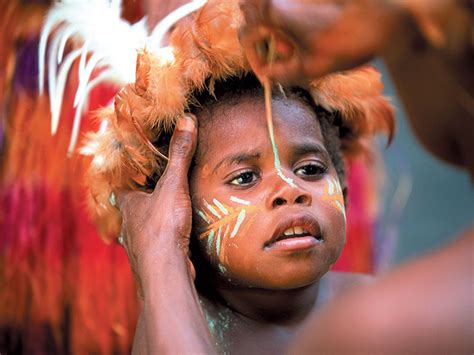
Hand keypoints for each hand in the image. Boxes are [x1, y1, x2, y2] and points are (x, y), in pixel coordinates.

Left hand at [115, 114, 197, 294]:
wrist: (164, 270)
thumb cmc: (162, 226)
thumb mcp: (173, 184)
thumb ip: (180, 154)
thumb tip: (186, 120)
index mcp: (128, 203)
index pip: (120, 185)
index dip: (125, 177)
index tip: (133, 171)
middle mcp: (128, 224)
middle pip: (131, 207)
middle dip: (141, 199)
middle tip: (153, 189)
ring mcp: (138, 244)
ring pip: (141, 227)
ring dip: (151, 220)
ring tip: (165, 212)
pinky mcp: (151, 259)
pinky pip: (155, 243)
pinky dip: (162, 237)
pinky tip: (173, 237)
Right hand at [239, 0, 401, 83]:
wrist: (384, 18)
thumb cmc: (347, 43)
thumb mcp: (310, 69)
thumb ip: (282, 74)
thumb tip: (268, 76)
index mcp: (275, 13)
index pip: (247, 36)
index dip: (253, 59)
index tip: (266, 73)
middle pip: (255, 21)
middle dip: (264, 43)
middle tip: (283, 58)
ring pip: (272, 15)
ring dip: (279, 35)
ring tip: (299, 51)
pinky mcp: (307, 1)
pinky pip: (289, 12)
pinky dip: (292, 28)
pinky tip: (310, 40)